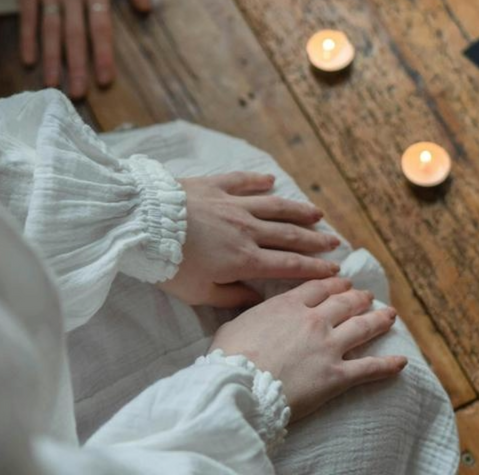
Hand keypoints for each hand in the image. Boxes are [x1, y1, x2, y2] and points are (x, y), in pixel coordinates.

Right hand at [17, 0, 150, 95]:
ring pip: (49, 30)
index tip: (105, 80)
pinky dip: (27, 38)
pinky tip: (28, 60)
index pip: (100, 26)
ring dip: (51, 59)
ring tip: (52, 85)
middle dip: (77, 66)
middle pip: (74, 35)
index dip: (103, 55)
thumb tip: (147, 9)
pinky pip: (26, 16)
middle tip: (78, 95)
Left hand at [160, 172, 342, 308]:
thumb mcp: (197, 294)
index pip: (288, 265)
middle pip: (289, 235)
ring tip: (316, 213)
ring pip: (274, 207)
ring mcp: (232, 205)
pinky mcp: (214, 186)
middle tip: (335, 242)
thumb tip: (256, 297)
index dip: (314, 268)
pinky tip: (271, 180)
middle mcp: (246, 230)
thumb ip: (229, 297)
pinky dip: (258, 181)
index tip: (333, 269)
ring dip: (297, 210)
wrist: (143, 224)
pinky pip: (242, 182)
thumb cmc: (167, 265)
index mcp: (244, 260)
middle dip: (315, 240)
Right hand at [211, 278, 406, 419]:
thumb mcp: (233, 324)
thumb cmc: (229, 358)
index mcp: (288, 305)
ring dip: (379, 320)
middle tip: (367, 295)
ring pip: (362, 327)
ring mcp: (329, 347)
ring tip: (390, 315)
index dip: (333, 284)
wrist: (240, 386)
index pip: (318, 288)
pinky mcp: (337, 376)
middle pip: (344, 302)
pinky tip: (402, 362)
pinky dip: (388, 365)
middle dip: (358, 297)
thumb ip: (249, 314)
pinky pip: (370, 368)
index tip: (342, 282)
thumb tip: (250, 311)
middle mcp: (313, 320)